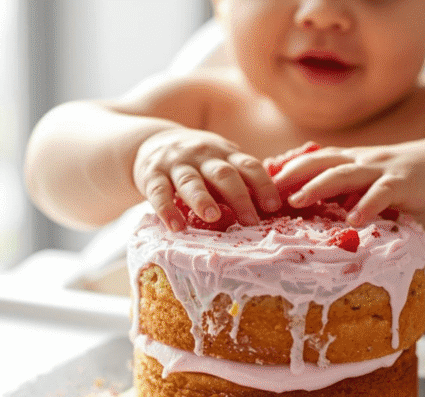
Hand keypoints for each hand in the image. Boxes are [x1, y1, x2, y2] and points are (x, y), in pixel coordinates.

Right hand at [133, 128, 279, 230]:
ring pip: (191, 181)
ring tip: (213, 217)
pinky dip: (166, 209)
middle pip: (223, 174)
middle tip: (250, 221)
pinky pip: (158, 193)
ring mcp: (176, 164)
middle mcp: (202, 156)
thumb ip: (240, 179)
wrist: (152, 142)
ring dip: (203, 199)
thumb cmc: (197, 162)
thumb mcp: (220, 161)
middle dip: (238, 197)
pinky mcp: (151, 175)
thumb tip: (271, 210)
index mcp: (225, 154)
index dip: (262, 185)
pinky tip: (175, 226)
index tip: (273, 206)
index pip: (249, 166)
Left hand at [272, 140, 424, 225]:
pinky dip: (367, 206)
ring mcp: (379, 170)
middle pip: (321, 162)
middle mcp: (359, 161)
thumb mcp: (361, 180)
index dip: (285, 168)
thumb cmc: (391, 180)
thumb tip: (297, 202)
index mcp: (347, 159)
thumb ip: (335, 188)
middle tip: (268, 191)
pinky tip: (355, 219)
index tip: (258, 180)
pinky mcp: (401, 184)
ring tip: (298, 201)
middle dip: (293, 175)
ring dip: (319, 187)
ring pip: (345, 175)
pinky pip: (381, 194)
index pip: (311, 160)